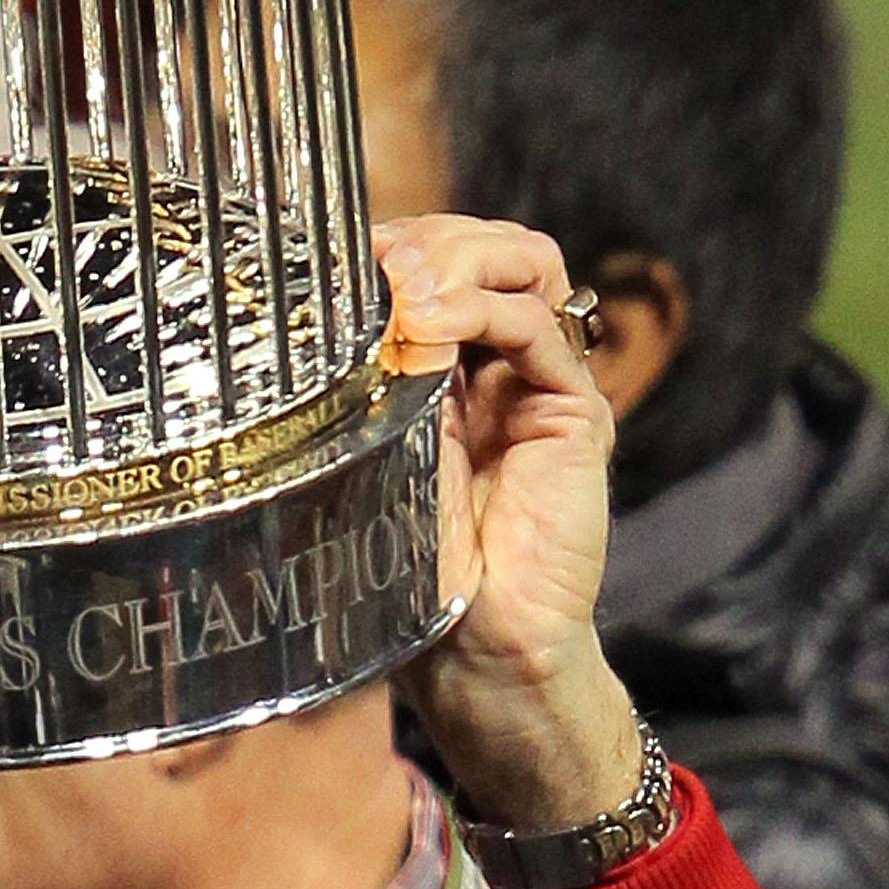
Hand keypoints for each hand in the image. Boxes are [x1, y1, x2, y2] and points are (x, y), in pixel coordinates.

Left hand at [374, 213, 641, 833]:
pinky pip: (538, 329)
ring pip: (523, 265)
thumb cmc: (408, 569)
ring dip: (459, 257)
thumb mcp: (366, 453)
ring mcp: (541, 382)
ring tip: (405, 286)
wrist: (475, 651)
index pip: (436, 261)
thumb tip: (313, 302)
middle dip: (428, 237)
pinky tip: (431, 323)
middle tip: (374, 262)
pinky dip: (483, 309)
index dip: (394, 243)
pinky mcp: (575, 414)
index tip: (333, 256)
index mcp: (446, 367)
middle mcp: (499, 363)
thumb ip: (361, 381)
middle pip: (484, 246)